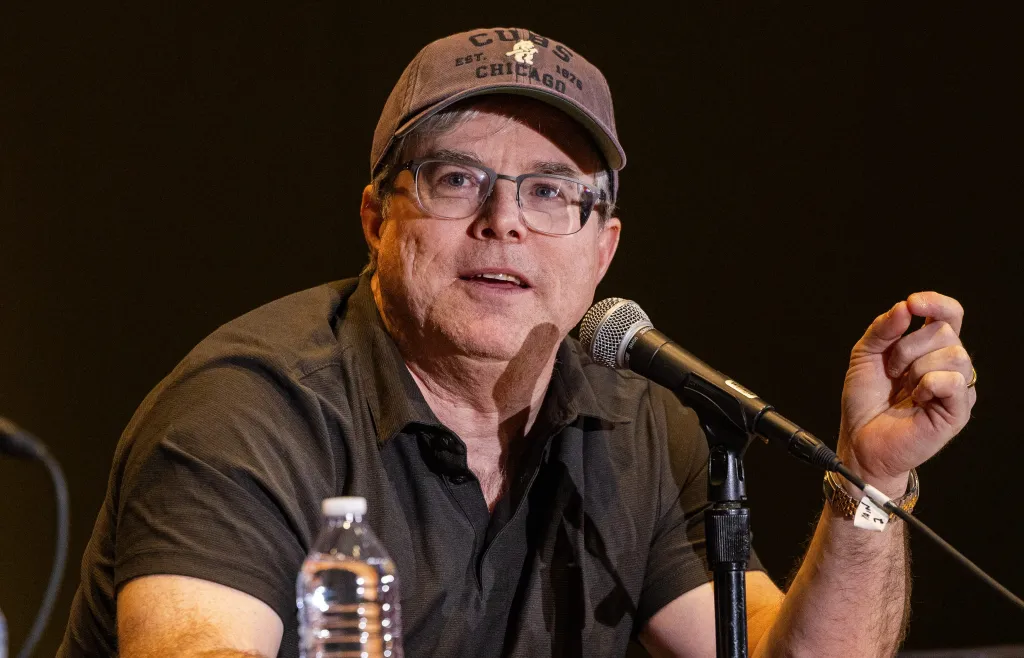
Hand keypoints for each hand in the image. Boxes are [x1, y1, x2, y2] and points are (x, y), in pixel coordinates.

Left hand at [836, 292, 976, 495]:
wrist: (860, 439)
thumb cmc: (865, 400)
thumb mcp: (865, 355)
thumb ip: (882, 329)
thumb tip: (904, 307)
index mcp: (928, 347)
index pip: (949, 314)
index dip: (936, 302)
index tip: (913, 304)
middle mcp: (947, 364)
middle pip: (944, 331)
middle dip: (907, 347)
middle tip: (891, 371)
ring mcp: (956, 386)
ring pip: (952, 354)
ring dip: (915, 368)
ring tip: (904, 389)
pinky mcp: (959, 410)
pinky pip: (953, 380)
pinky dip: (928, 384)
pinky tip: (916, 399)